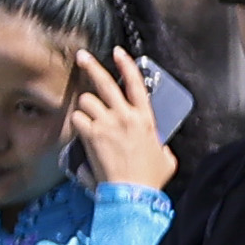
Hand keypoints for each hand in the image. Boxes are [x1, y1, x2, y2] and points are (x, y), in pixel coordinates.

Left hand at [70, 49, 177, 189]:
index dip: (126, 65)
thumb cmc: (150, 179)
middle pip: (105, 82)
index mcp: (146, 119)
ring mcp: (107, 123)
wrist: (133, 193)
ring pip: (87, 100)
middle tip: (82, 56)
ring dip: (85, 107)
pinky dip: (78, 123)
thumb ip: (162, 147)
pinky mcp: (92, 134)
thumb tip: (160, 147)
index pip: (136, 84)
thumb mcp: (166, 159)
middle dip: (92, 66)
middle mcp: (125, 116)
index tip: (118, 52)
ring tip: (89, 118)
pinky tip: (83, 132)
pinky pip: (78, 118)